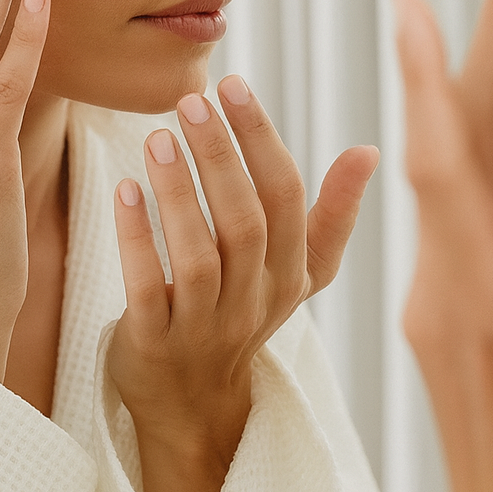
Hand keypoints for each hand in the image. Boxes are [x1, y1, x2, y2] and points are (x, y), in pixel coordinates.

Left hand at [108, 76, 377, 491]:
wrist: (195, 405)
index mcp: (289, 272)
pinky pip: (149, 288)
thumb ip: (331, 214)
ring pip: (201, 256)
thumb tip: (369, 151)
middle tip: (192, 100)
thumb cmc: (245, 314)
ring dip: (179, 194)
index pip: (285, 198)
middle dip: (220, 157)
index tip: (233, 85)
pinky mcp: (155, 342)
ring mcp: (205, 325)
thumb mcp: (298, 272)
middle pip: (245, 221)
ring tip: (158, 138)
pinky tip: (123, 189)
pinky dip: (138, 238)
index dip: (260, 139)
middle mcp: (254, 299)